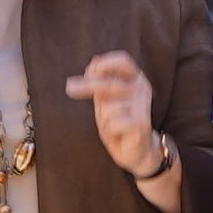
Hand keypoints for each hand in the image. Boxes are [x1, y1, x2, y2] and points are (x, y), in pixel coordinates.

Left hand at [71, 49, 167, 183]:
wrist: (137, 152)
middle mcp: (142, 89)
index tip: (89, 71)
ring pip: (107, 107)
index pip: (123, 60)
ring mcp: (143, 106)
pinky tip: (119, 134)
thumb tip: (93, 60)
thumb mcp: (107, 98)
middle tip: (69, 88)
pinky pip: (113, 123)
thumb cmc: (119, 122)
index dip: (104, 63)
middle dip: (87, 85)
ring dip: (103, 119)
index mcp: (136, 78)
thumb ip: (101, 81)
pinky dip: (110, 131)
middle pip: (110, 82)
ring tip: (112, 126)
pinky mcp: (142, 123)